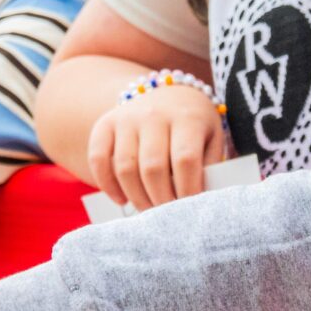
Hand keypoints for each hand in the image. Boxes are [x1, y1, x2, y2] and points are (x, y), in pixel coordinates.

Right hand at [86, 86, 232, 211]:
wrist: (169, 94)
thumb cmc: (195, 126)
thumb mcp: (212, 139)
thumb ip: (208, 168)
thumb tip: (200, 203)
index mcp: (187, 118)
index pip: (185, 159)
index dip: (187, 191)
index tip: (189, 211)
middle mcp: (154, 114)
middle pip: (152, 167)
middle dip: (161, 201)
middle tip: (168, 217)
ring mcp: (126, 118)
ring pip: (125, 167)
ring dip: (137, 198)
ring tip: (149, 211)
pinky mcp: (105, 124)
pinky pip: (98, 158)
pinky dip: (106, 184)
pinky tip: (121, 199)